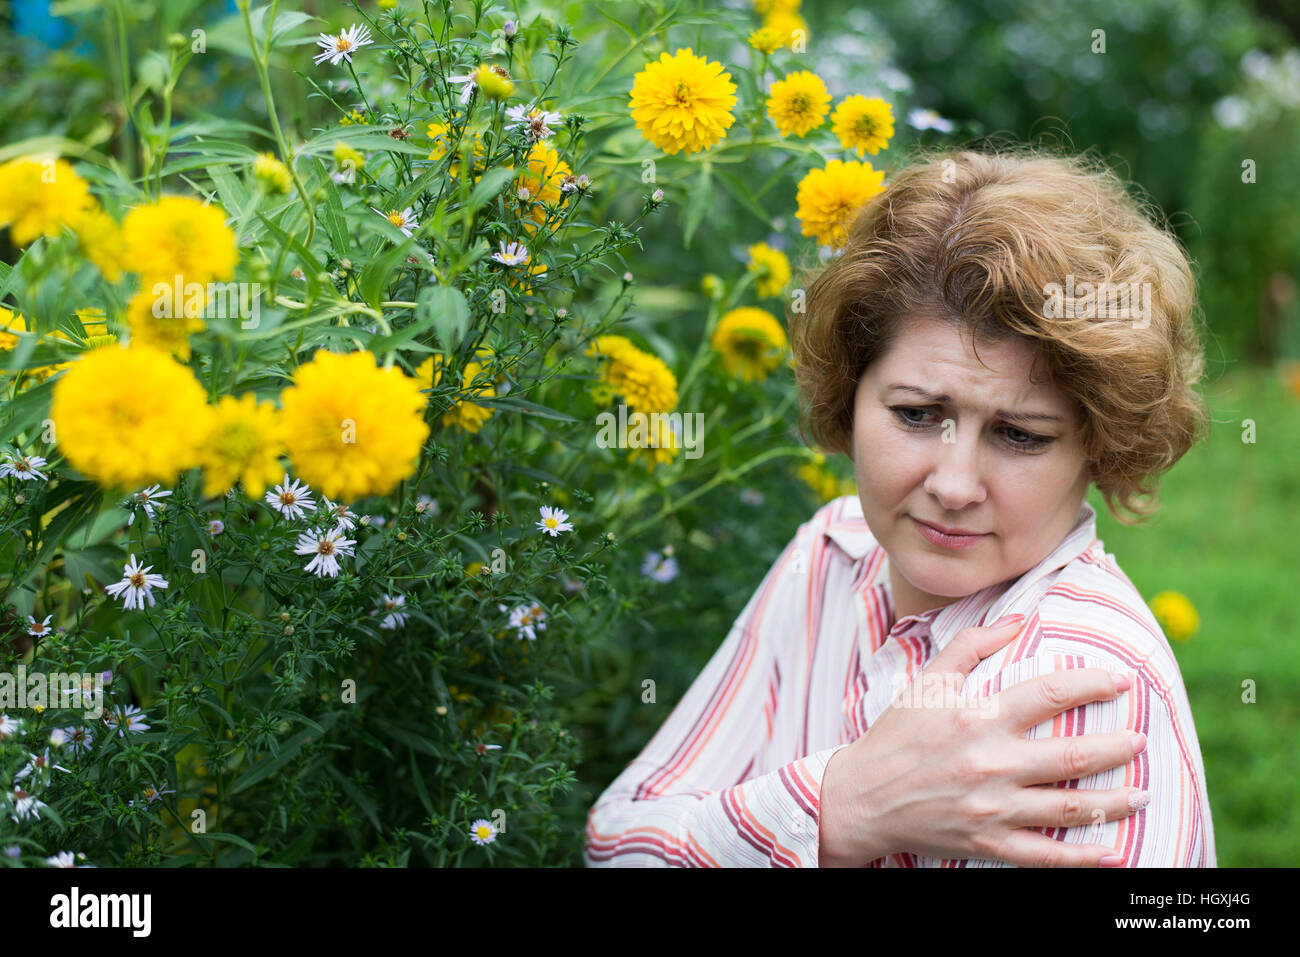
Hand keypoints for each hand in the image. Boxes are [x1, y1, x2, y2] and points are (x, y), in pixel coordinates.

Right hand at [817, 615, 1145, 866]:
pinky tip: (1113, 853)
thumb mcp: (926, 681)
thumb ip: (971, 645)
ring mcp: (992, 807)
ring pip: (1069, 806)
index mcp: (978, 718)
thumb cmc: (894, 735)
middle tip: (1141, 741)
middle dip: (1116, 748)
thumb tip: (1018, 619)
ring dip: (1115, 801)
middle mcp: (991, 762)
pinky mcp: (987, 843)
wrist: (860, 797)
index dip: (1092, 684)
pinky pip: (1045, 854)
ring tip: (1144, 794)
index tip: (1120, 682)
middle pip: (1072, 755)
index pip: (1050, 694)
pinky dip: (1082, 857)